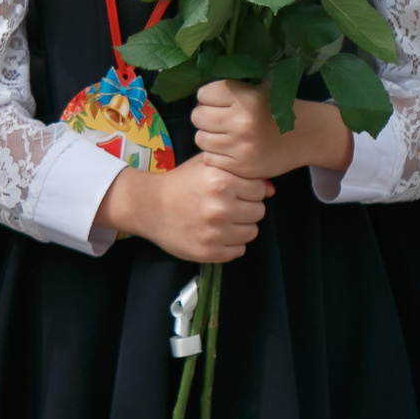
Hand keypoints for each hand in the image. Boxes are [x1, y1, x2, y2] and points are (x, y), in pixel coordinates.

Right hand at [99, 156, 269, 262]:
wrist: (149, 206)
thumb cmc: (182, 182)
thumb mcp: (208, 165)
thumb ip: (239, 171)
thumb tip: (271, 189)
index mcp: (221, 181)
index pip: (260, 190)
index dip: (248, 189)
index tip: (234, 190)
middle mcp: (220, 208)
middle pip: (259, 211)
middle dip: (246, 207)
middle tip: (228, 205)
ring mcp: (215, 233)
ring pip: (251, 232)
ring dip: (241, 226)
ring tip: (222, 219)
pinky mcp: (209, 253)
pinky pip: (239, 251)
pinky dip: (231, 243)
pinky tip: (216, 233)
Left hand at [190, 81, 353, 180]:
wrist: (306, 136)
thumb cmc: (277, 108)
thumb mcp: (259, 88)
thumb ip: (231, 88)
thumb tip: (197, 94)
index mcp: (248, 98)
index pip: (204, 93)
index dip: (209, 95)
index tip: (219, 99)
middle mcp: (243, 122)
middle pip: (198, 116)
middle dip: (206, 115)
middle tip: (219, 116)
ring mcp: (241, 146)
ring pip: (200, 137)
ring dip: (208, 134)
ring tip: (223, 132)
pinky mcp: (240, 166)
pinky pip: (209, 157)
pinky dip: (215, 152)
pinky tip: (228, 147)